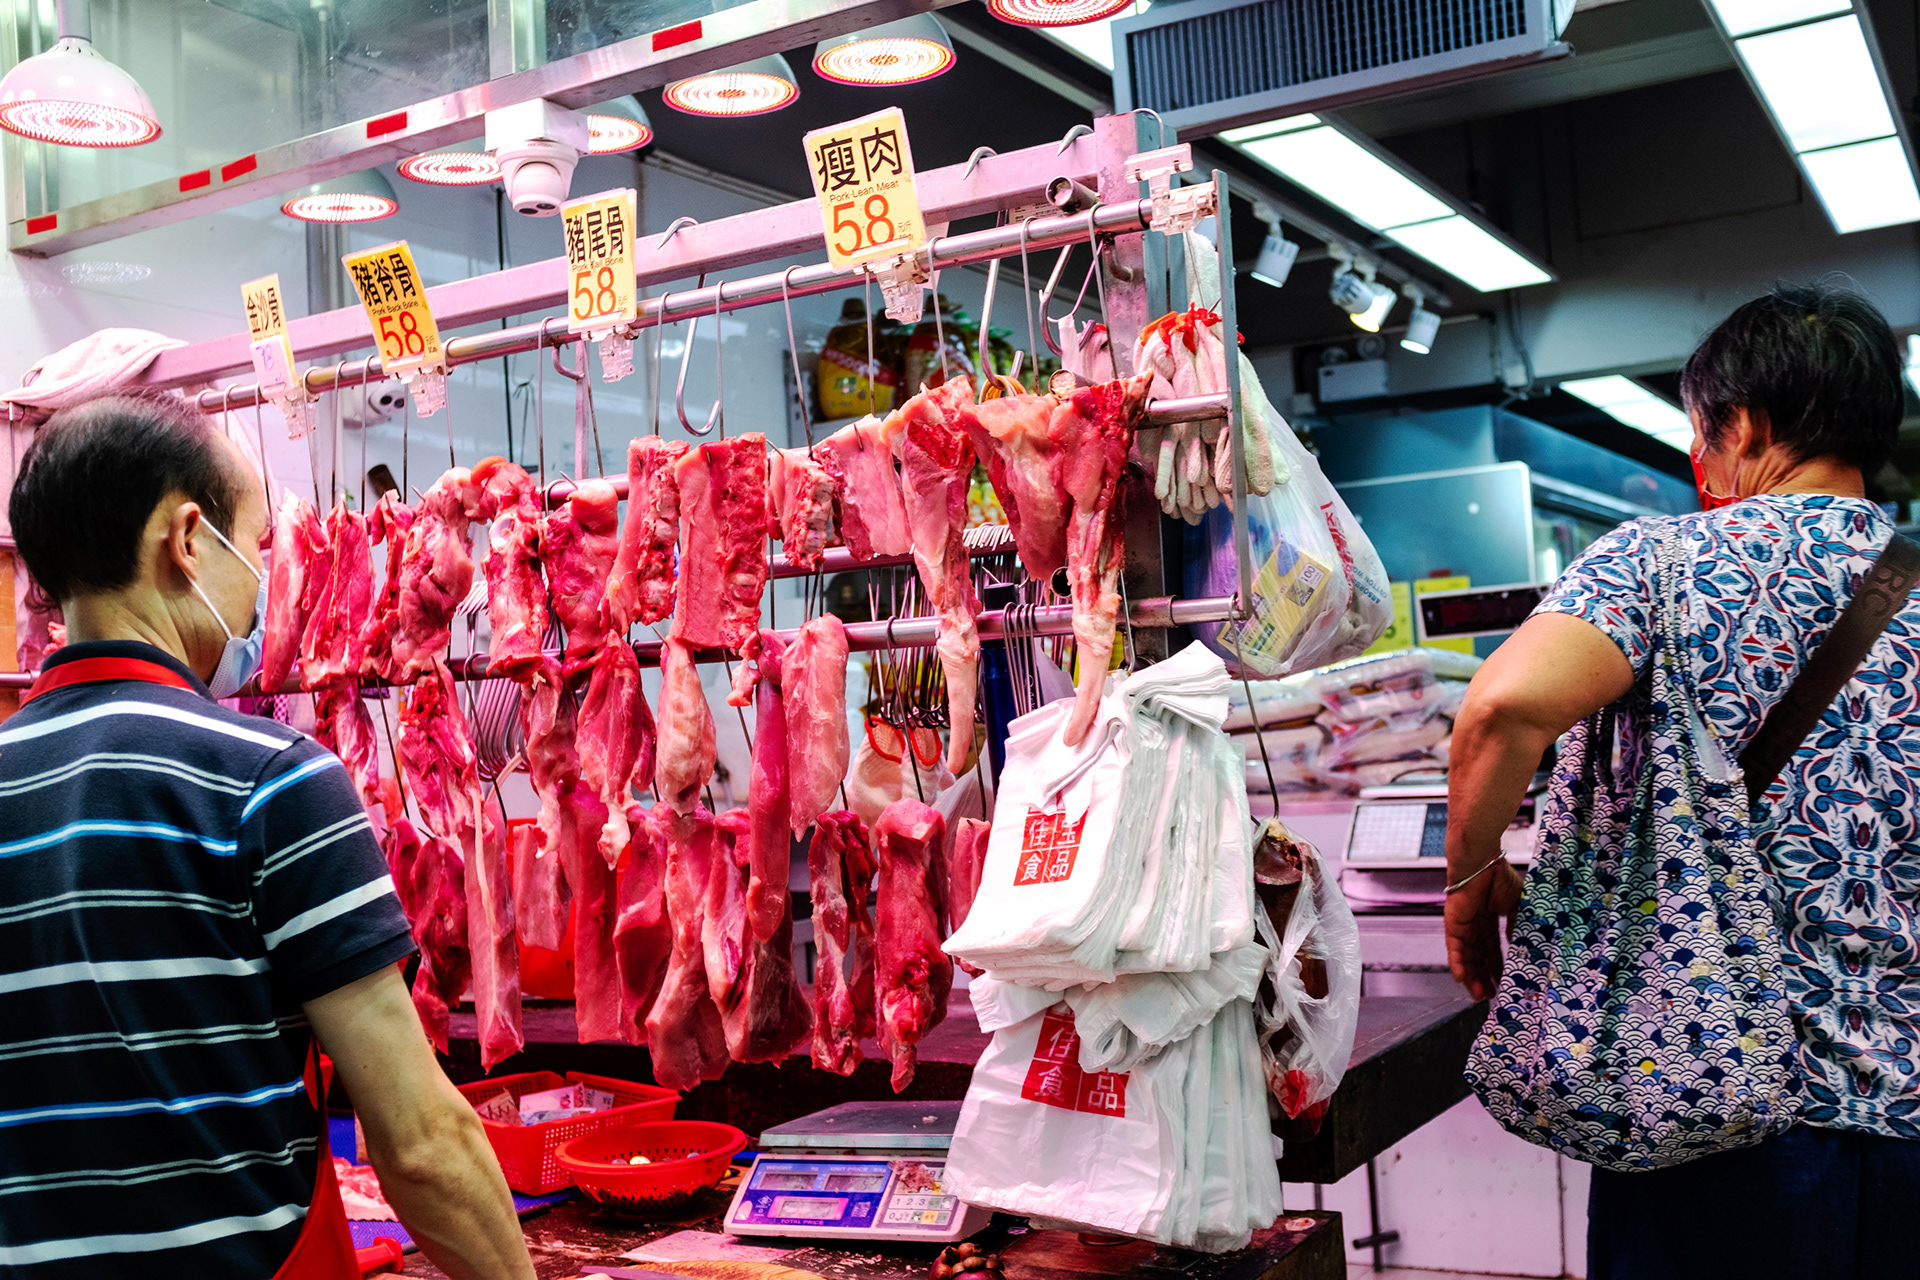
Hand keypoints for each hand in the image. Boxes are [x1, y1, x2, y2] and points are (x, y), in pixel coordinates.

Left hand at [1444, 858, 1523, 1002]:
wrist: (1483, 863)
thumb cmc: (1499, 878)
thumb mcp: (1516, 907)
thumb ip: (1516, 927)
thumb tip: (1518, 947)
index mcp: (1490, 919)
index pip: (1493, 949)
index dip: (1498, 966)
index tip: (1504, 983)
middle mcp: (1475, 926)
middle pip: (1479, 958)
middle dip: (1485, 977)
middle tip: (1492, 996)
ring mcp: (1463, 926)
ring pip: (1467, 958)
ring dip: (1472, 977)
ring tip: (1480, 995)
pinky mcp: (1452, 925)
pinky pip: (1454, 949)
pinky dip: (1457, 965)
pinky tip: (1462, 980)